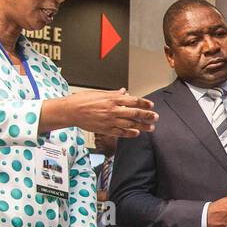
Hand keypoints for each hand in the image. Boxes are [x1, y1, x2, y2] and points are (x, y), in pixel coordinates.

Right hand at [40, 89, 157, 137]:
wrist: (70, 111)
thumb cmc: (82, 100)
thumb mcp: (99, 93)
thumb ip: (114, 94)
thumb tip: (124, 92)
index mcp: (112, 99)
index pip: (132, 100)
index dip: (144, 103)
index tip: (151, 105)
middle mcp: (112, 110)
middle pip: (134, 113)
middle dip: (147, 115)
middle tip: (155, 117)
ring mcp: (109, 121)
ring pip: (130, 124)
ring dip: (142, 126)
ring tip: (151, 127)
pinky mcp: (105, 129)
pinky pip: (120, 132)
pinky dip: (130, 133)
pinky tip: (137, 133)